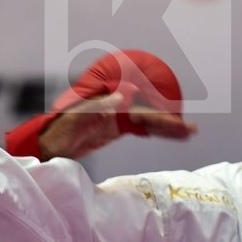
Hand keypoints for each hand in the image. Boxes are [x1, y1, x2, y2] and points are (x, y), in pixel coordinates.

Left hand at [25, 49, 194, 159]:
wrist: (48, 143)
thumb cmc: (58, 131)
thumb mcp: (76, 120)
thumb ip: (98, 108)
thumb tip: (122, 98)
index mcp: (110, 104)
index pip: (142, 113)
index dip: (161, 118)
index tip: (177, 123)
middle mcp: (116, 108)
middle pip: (150, 115)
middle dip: (171, 123)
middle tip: (193, 130)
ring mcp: (116, 118)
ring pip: (148, 122)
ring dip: (167, 128)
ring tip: (189, 132)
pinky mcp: (113, 128)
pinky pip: (140, 129)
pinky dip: (155, 131)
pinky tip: (169, 134)